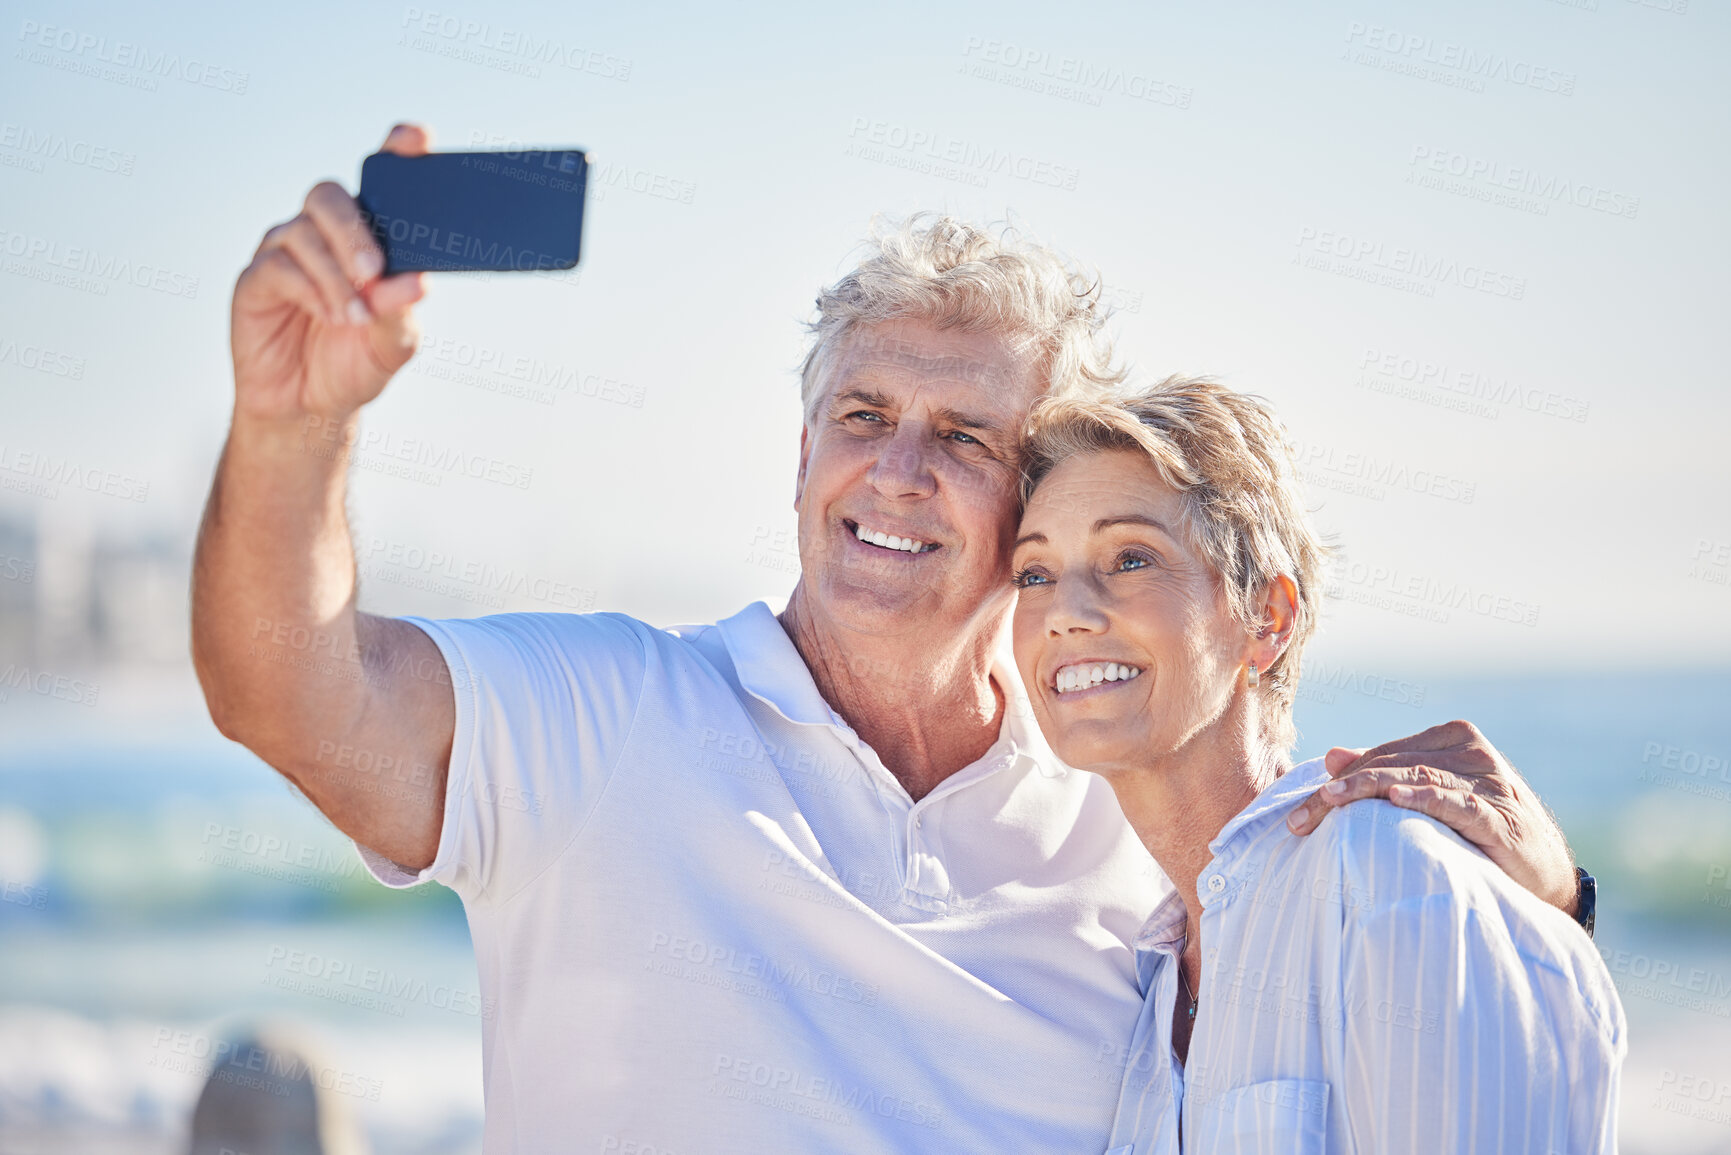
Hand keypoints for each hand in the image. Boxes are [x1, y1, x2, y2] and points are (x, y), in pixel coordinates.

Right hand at [230, 123, 430, 424]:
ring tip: (356, 315)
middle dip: (354, 229)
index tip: (415, 139)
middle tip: (375, 269)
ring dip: (335, 274)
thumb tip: (416, 281)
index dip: (396, 152)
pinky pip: (278, 267)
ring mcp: (286, 252)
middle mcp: (323, 234)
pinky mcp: (256, 280)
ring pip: (304, 233)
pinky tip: (331, 315)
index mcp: (365, 236)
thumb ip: (402, 310)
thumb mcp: (393, 343)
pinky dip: (311, 290)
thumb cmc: (355, 363)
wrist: (312, 407)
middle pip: (328, 196)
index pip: (379, 180)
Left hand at [1285, 720, 1578, 914]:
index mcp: (1451, 739)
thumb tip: (1331, 755)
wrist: (1544, 875)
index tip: (1299, 811)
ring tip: (1329, 800)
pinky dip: (1424, 799)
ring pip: (1414, 778)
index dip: (1340, 779)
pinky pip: (1456, 803)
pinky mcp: (1500, 817)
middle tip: (1299, 819)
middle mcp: (1471, 752)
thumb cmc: (1480, 832)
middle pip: (1391, 764)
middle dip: (1340, 791)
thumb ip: (1386, 773)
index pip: (1382, 754)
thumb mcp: (1431, 798)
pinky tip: (1396, 799)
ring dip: (1366, 790)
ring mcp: (1488, 782)